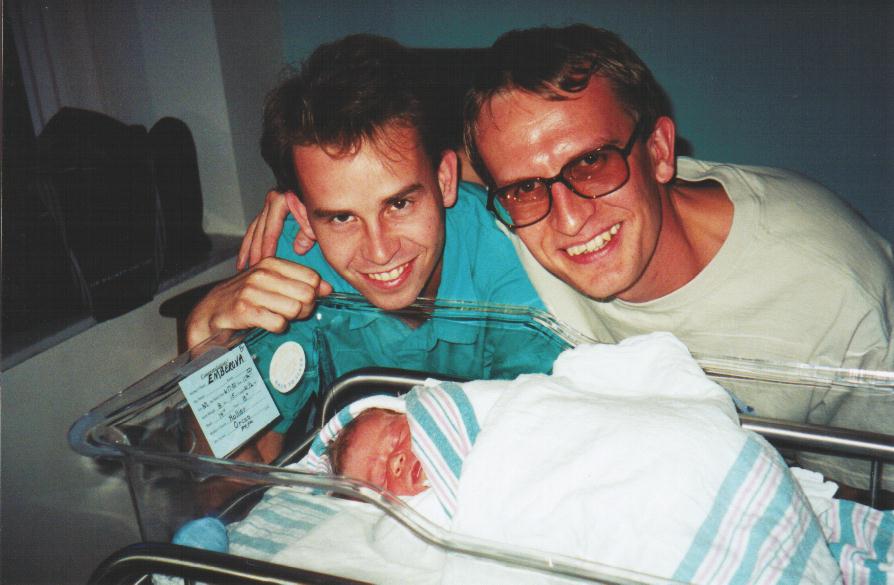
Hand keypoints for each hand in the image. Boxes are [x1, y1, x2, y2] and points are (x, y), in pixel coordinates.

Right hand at [186, 257, 332, 347]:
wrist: (210, 313)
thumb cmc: (244, 298)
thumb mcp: (272, 284)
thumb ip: (300, 283)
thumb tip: (328, 288)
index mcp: (272, 264)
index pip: (312, 278)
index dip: (313, 294)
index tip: (302, 301)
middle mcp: (262, 274)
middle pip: (307, 294)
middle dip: (304, 309)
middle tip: (290, 313)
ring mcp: (252, 291)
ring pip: (294, 309)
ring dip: (289, 319)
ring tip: (276, 318)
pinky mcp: (244, 311)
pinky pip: (278, 323)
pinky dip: (277, 328)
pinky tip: (267, 324)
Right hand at [237, 190, 315, 268]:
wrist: (321, 180)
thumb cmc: (319, 196)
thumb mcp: (315, 215)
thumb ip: (307, 231)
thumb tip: (299, 249)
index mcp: (280, 200)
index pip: (270, 230)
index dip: (267, 249)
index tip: (264, 263)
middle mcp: (271, 200)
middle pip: (259, 231)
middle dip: (254, 252)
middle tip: (252, 270)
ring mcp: (269, 204)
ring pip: (254, 229)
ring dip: (248, 248)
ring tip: (242, 265)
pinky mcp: (271, 208)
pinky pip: (257, 227)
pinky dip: (251, 241)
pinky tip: (247, 253)